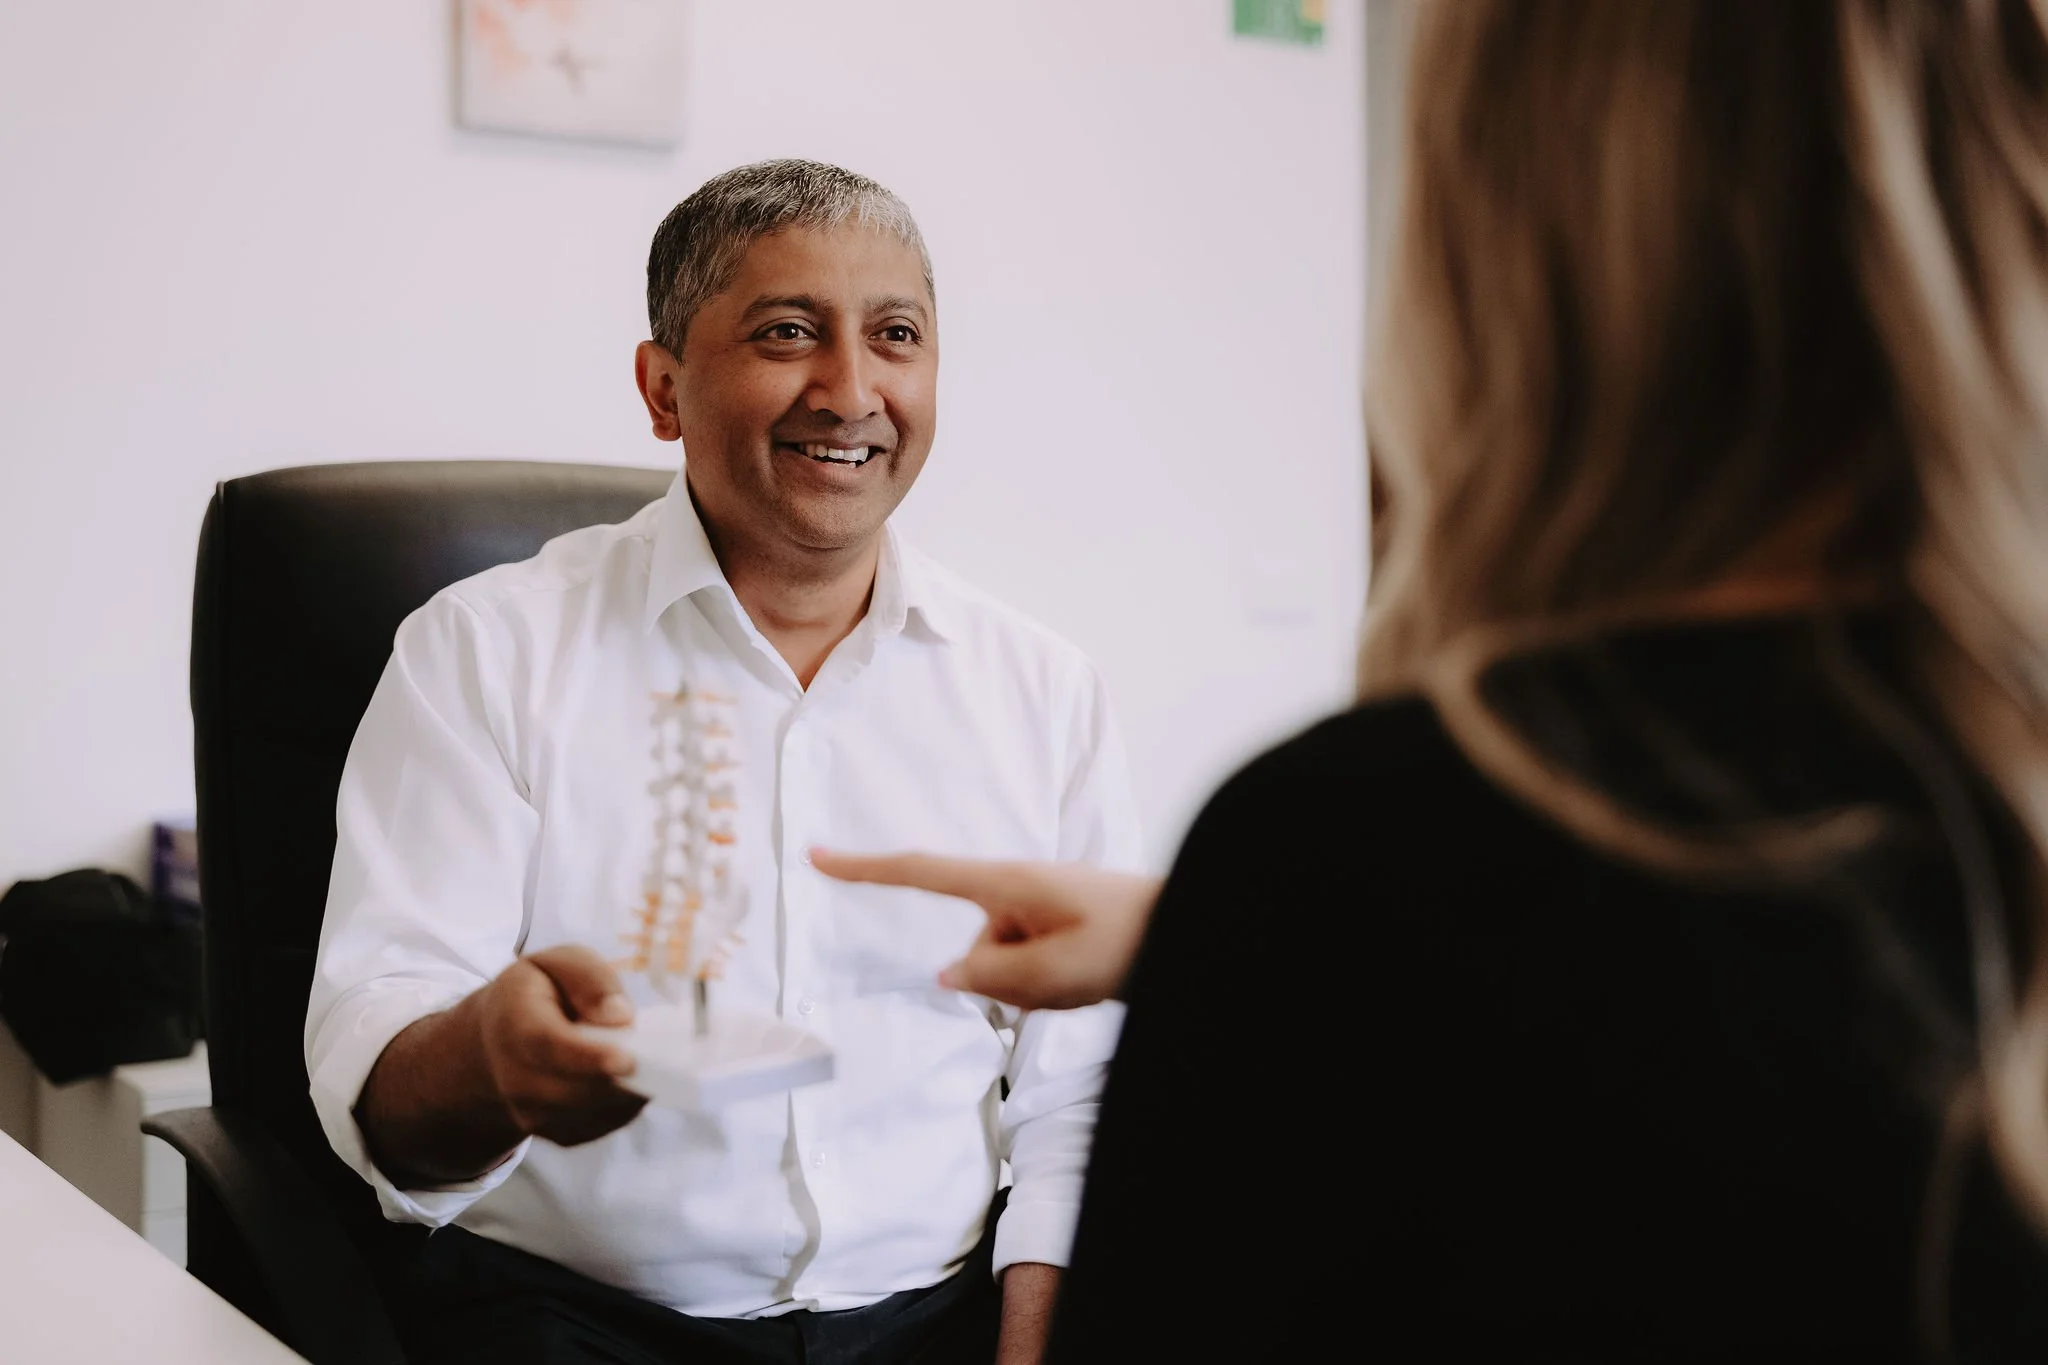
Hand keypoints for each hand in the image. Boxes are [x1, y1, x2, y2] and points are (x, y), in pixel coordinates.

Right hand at [471, 944, 647, 1147]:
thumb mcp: (558, 964)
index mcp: (513, 1024)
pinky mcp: (558, 1134)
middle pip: (576, 1091)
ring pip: (596, 1113)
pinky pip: (604, 1124)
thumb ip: (589, 979)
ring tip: (644, 1057)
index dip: (589, 1057)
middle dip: (621, 1079)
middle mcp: (515, 1079)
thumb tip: (620, 1017)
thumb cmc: (539, 994)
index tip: (629, 1059)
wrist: (499, 1043)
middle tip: (661, 1058)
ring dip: (629, 1090)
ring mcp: (533, 1115)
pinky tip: (629, 1077)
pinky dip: (626, 1103)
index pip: (548, 1047)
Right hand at [809, 850, 1160, 1009]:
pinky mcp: (1057, 929)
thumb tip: (950, 974)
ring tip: (1091, 976)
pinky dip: (1054, 986)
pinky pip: (1032, 973)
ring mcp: (1038, 910)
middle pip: (977, 952)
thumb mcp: (1054, 972)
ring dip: (1038, 989)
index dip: (865, 869)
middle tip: (1071, 979)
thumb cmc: (1126, 940)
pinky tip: (1094, 979)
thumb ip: (992, 977)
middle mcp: (1016, 891)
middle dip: (1011, 983)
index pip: (920, 872)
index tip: (818, 856)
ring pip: (1006, 971)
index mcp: (1006, 883)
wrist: (1189, 929)